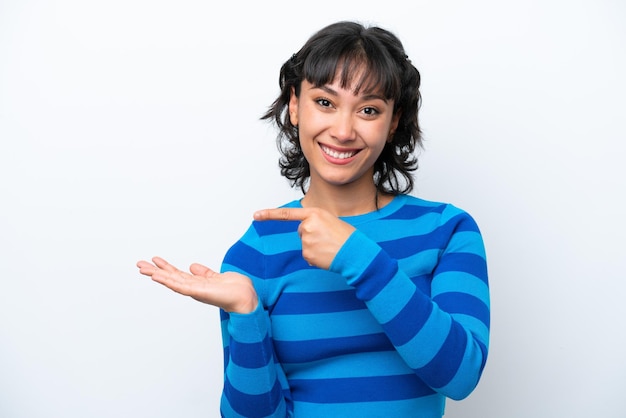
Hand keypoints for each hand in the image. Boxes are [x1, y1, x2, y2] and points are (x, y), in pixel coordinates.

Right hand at [136, 256, 257, 313]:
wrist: (245, 296)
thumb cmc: (235, 289)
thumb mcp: (216, 276)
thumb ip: (204, 273)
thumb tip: (192, 266)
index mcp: (197, 283)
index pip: (177, 274)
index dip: (165, 268)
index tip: (153, 260)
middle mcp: (194, 288)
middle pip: (170, 278)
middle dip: (155, 271)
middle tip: (139, 264)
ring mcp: (195, 290)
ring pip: (171, 281)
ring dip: (157, 275)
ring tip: (143, 269)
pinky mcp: (198, 292)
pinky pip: (180, 286)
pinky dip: (168, 281)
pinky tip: (158, 276)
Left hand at [254, 207, 354, 269]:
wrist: (355, 252)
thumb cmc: (347, 236)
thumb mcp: (331, 220)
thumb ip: (314, 222)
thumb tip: (303, 232)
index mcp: (314, 213)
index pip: (287, 214)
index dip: (269, 215)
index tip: (256, 215)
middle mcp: (307, 226)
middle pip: (301, 231)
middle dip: (311, 235)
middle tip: (328, 238)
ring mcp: (306, 241)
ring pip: (305, 244)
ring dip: (315, 247)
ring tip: (330, 246)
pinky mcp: (307, 254)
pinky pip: (307, 256)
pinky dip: (316, 257)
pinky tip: (327, 255)